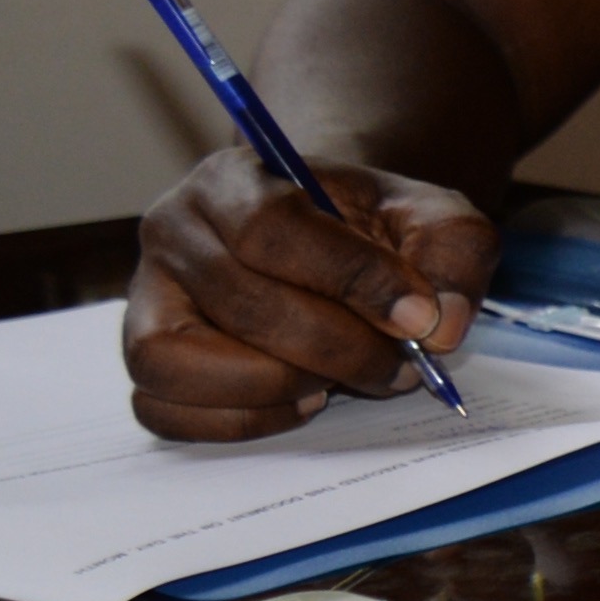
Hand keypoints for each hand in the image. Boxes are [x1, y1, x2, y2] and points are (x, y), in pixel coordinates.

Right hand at [123, 152, 497, 439]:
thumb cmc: (371, 229)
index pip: (273, 229)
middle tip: (398, 367)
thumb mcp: (432, 216)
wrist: (326, 239)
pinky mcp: (145, 357)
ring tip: (334, 382)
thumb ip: (454, 253)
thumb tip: (440, 325)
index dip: (352, 281)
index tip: (419, 318)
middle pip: (240, 303)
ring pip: (175, 362)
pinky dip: (238, 421)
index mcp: (234, 179)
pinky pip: (163, 410)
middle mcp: (172, 232)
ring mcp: (147, 298)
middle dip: (336, 349)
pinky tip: (299, 401)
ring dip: (273, 388)